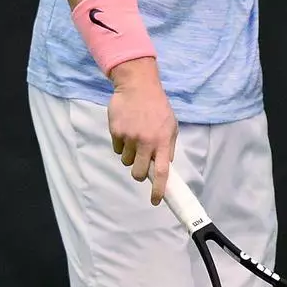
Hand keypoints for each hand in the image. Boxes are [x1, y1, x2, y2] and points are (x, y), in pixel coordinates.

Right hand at [107, 59, 178, 204]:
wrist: (137, 85)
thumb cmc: (157, 106)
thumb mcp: (171, 125)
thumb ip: (168, 146)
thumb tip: (164, 165)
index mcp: (162, 141)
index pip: (161, 172)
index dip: (159, 189)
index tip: (155, 201)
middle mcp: (145, 142)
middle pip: (138, 172)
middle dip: (138, 174)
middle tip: (139, 165)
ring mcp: (129, 137)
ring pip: (126, 161)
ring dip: (129, 155)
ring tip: (134, 138)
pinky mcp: (116, 131)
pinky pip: (117, 148)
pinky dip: (120, 143)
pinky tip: (126, 129)